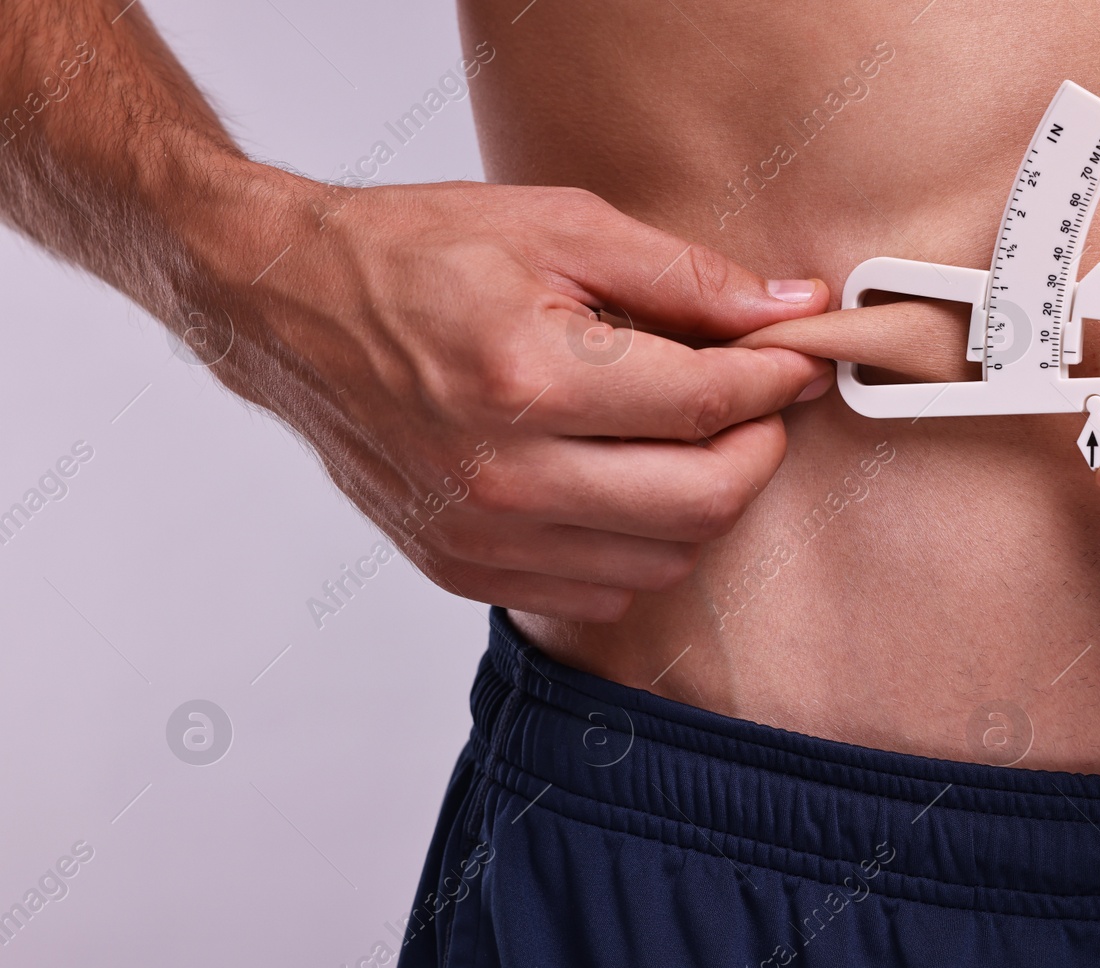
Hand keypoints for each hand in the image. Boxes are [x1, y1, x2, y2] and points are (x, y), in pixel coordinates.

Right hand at [187, 170, 832, 620]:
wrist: (287, 307)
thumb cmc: (417, 255)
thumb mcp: (559, 228)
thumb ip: (685, 277)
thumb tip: (791, 310)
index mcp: (527, 374)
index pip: (709, 404)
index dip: (777, 382)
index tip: (797, 361)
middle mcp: (503, 473)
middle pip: (702, 502)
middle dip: (758, 451)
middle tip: (759, 407)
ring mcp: (479, 534)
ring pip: (662, 558)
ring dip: (701, 500)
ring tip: (685, 437)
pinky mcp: (462, 568)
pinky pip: (601, 592)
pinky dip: (639, 545)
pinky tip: (624, 483)